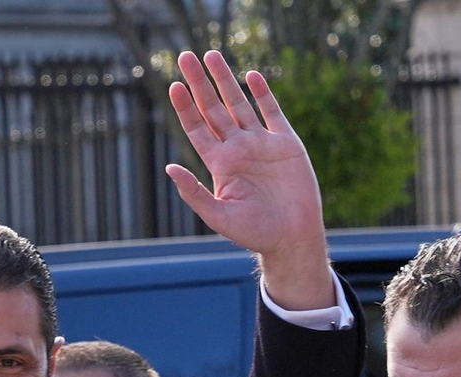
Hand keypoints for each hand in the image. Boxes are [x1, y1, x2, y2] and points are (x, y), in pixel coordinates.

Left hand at [167, 50, 331, 309]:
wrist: (292, 237)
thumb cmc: (254, 233)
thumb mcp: (218, 216)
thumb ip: (193, 192)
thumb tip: (169, 167)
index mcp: (220, 165)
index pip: (197, 129)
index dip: (185, 107)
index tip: (174, 86)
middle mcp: (238, 149)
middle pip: (214, 109)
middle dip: (199, 83)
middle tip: (185, 56)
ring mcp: (261, 144)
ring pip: (239, 103)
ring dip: (225, 80)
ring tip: (211, 55)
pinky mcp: (286, 143)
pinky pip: (272, 112)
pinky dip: (263, 93)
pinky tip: (250, 76)